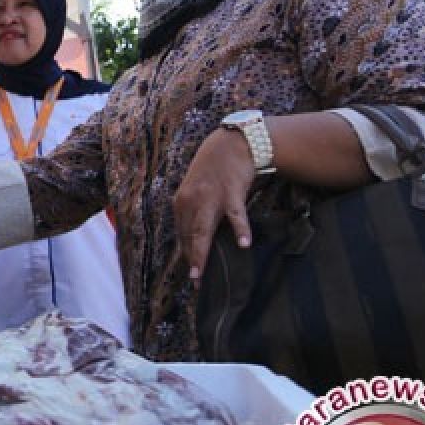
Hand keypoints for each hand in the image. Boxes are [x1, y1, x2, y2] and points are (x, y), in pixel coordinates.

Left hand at [173, 128, 256, 286]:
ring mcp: (210, 197)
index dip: (186, 253)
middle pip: (188, 235)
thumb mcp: (195, 190)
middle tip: (192, 280)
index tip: (190, 271)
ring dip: (201, 252)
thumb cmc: (213, 171)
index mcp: (181, 203)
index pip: (181, 234)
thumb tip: (195, 238)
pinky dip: (239, 229)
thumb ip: (194, 212)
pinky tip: (243, 244)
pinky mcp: (230, 192)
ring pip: (203, 230)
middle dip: (190, 259)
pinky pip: (235, 215)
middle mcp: (191, 201)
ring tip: (201, 272)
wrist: (229, 143)